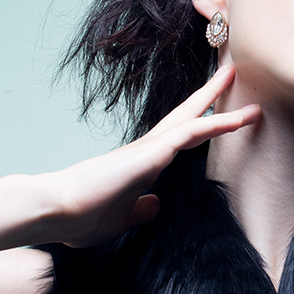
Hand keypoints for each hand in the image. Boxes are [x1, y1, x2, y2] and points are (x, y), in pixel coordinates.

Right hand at [42, 65, 260, 246]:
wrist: (54, 211)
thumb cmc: (78, 218)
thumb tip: (155, 204)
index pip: (178, 142)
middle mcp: (146, 153)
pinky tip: (238, 117)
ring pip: (190, 120)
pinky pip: (189, 134)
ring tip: (238, 77)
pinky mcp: (149, 154)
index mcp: (141, 168)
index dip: (200, 128)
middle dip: (209, 97)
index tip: (221, 117)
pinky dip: (215, 124)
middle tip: (230, 74)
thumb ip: (138, 212)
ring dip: (218, 102)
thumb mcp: (120, 220)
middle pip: (185, 119)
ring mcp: (148, 150)